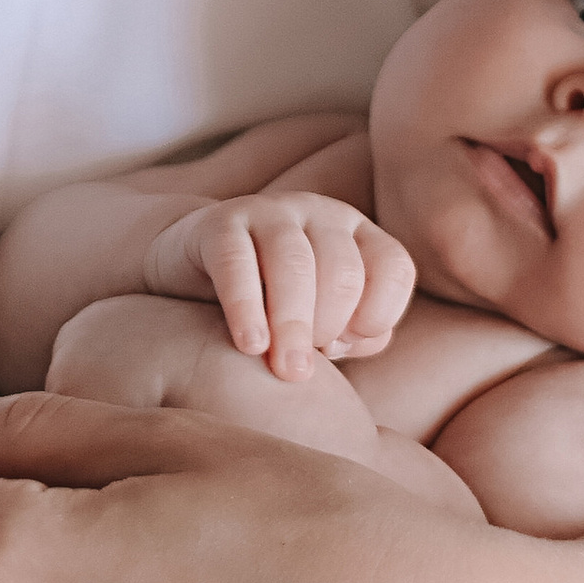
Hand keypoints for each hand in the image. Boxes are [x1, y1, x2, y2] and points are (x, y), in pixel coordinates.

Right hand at [145, 194, 415, 381]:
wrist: (190, 272)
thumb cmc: (271, 307)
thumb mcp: (320, 320)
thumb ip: (353, 334)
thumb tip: (369, 339)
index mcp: (356, 235)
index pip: (393, 267)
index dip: (378, 314)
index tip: (346, 347)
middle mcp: (321, 214)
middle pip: (342, 271)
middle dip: (329, 327)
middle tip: (303, 369)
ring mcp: (271, 212)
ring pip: (294, 264)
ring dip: (294, 324)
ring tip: (284, 370)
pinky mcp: (220, 223)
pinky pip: (237, 263)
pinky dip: (246, 308)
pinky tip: (250, 346)